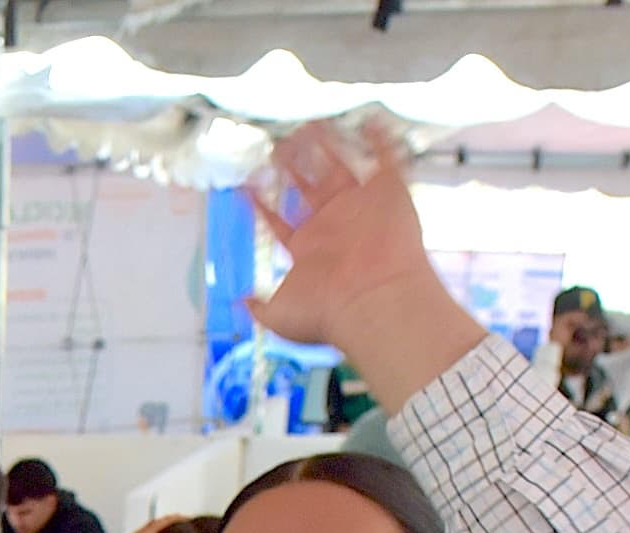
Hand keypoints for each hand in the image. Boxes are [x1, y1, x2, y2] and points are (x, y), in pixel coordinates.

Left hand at [241, 119, 481, 412]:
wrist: (373, 300)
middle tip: (278, 146)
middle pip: (308, 187)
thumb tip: (240, 301)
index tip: (245, 187)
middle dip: (292, 166)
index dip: (262, 205)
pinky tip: (371, 119)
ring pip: (339, 168)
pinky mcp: (390, 193)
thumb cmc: (326, 311)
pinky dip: (381, 139)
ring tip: (308, 124)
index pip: (280, 220)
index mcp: (309, 248)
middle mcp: (334, 225)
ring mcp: (361, 208)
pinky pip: (387, 159)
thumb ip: (258, 307)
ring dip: (325, 147)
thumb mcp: (279, 316)